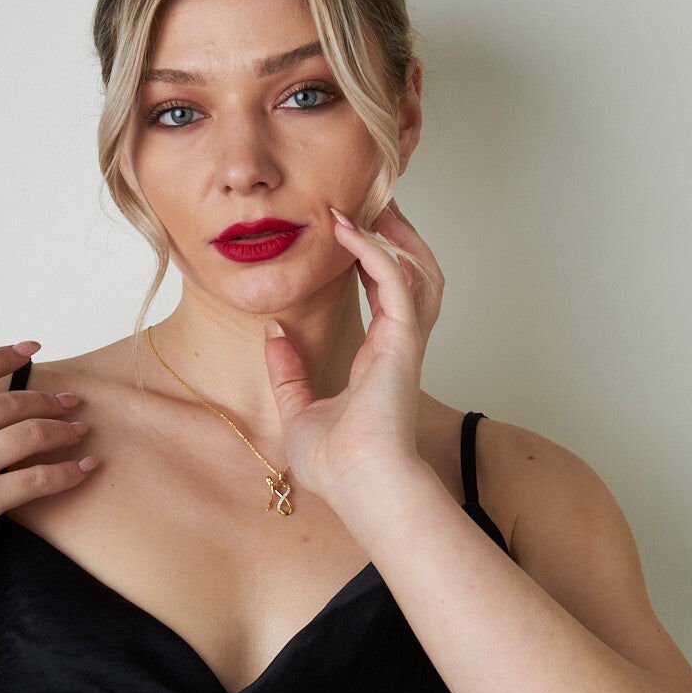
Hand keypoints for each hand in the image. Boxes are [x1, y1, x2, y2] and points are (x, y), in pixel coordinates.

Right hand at [0, 343, 94, 597]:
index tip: (30, 349)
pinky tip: (86, 468)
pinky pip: (37, 480)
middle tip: (69, 398)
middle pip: (9, 401)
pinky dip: (68, 473)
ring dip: (62, 428)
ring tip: (80, 428)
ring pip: (30, 433)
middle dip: (46, 397)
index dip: (5, 357)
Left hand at [262, 197, 444, 502]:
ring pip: (418, 271)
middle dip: (398, 239)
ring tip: (369, 207)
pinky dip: (373, 252)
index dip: (372, 262)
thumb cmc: (337, 463)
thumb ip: (288, 372)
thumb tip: (273, 335)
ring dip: (397, 236)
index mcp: (381, 360)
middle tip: (374, 207)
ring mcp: (405, 342)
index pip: (386, 297)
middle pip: (414, 276)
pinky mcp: (403, 341)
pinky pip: (394, 281)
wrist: (357, 485)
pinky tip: (349, 232)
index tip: (351, 234)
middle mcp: (399, 346)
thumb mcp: (298, 408)